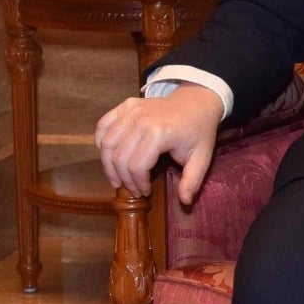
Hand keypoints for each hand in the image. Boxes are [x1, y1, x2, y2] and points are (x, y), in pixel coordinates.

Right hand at [94, 84, 224, 206]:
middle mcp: (141, 120)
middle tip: (131, 189)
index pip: (137, 166)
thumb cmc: (199, 131)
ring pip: (106, 144)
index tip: (145, 192)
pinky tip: (109, 157)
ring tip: (117, 179)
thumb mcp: (202, 157)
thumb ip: (192, 180)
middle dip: (123, 179)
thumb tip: (184, 202)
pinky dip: (101, 143)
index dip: (138, 184)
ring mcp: (130, 110)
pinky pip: (103, 126)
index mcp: (159, 133)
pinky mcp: (125, 106)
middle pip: (119, 158)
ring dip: (108, 165)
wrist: (196, 102)